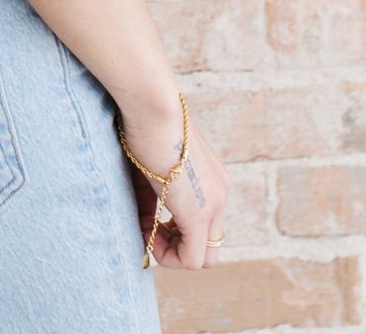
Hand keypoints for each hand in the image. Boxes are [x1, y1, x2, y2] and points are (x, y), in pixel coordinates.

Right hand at [117, 97, 229, 269]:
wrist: (152, 106)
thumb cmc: (145, 124)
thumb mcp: (150, 164)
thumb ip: (150, 197)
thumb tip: (144, 224)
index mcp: (212, 178)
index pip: (206, 221)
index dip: (176, 228)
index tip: (150, 215)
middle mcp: (220, 194)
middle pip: (209, 245)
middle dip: (176, 243)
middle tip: (150, 227)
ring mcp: (213, 204)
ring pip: (205, 257)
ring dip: (173, 252)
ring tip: (147, 230)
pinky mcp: (198, 213)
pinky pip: (192, 259)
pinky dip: (169, 257)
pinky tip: (148, 234)